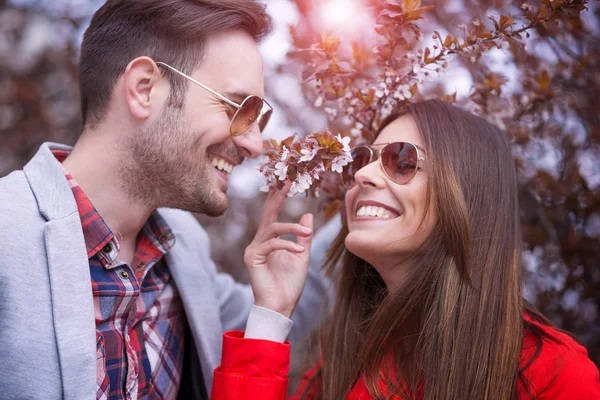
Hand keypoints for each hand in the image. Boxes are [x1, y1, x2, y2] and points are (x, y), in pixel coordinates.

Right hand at [244, 184, 312, 318]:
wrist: (281, 306)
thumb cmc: (289, 284)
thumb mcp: (301, 255)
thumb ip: (303, 236)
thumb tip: (307, 214)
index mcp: (269, 239)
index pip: (272, 213)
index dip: (278, 196)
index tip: (287, 180)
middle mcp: (258, 241)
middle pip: (267, 213)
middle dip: (277, 196)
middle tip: (287, 180)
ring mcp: (253, 249)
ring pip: (272, 228)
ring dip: (291, 228)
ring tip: (306, 234)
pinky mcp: (253, 258)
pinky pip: (271, 244)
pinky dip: (288, 245)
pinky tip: (300, 250)